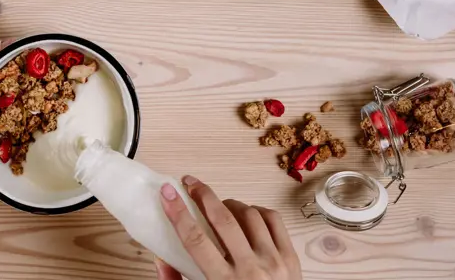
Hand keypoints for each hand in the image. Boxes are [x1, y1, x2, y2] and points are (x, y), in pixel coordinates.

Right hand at [156, 176, 300, 279]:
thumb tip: (162, 258)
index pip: (195, 240)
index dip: (178, 212)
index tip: (167, 192)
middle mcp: (251, 271)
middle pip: (223, 219)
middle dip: (203, 194)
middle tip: (190, 183)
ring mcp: (275, 262)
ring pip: (249, 214)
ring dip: (230, 204)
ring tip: (219, 206)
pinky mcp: (292, 258)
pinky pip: (272, 219)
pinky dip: (256, 211)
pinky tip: (246, 215)